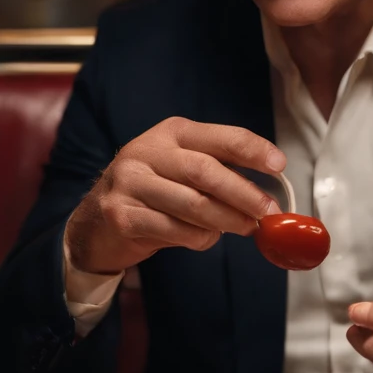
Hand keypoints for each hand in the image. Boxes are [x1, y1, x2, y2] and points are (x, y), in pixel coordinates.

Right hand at [65, 117, 284, 273]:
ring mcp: (130, 183)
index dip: (252, 150)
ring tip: (247, 228)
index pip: (220, 137)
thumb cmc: (151, 194)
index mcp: (171, 134)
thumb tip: (266, 195)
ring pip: (191, 204)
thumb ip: (218, 174)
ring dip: (227, 220)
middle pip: (205, 171)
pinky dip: (198, 238)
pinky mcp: (122, 216)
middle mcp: (147, 152)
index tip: (278, 165)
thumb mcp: (180, 170)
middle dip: (244, 193)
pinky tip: (206, 238)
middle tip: (269, 211)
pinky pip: (173, 230)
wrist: (94, 222)